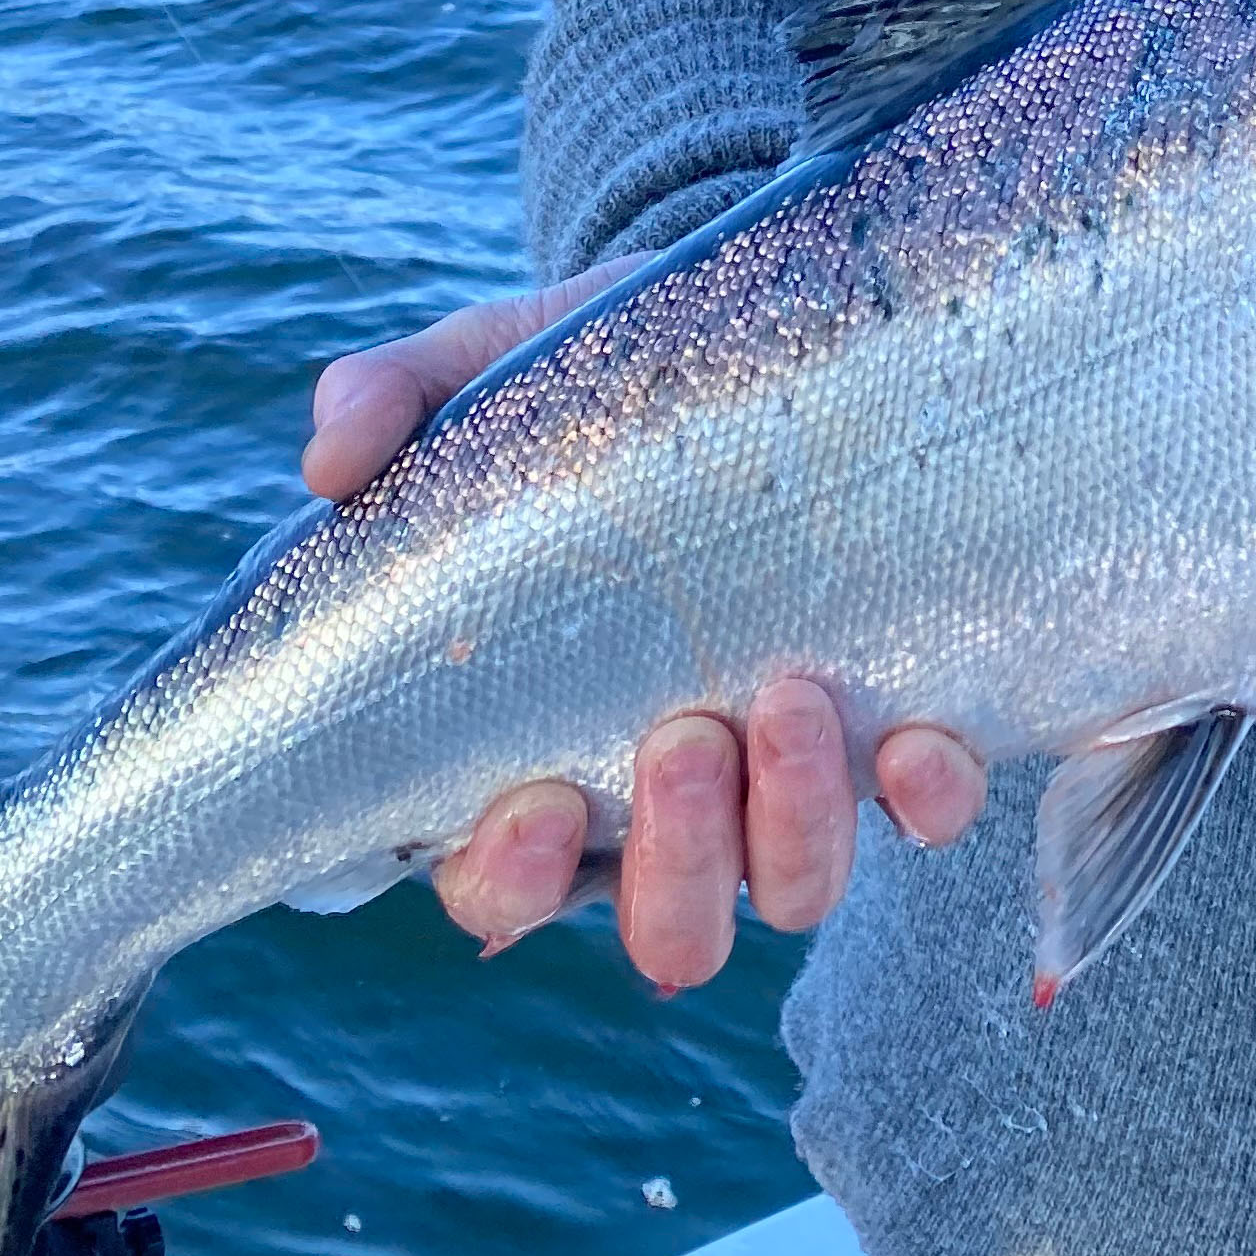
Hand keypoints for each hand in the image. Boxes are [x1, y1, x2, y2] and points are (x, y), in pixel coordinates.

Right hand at [303, 274, 987, 985]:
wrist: (742, 329)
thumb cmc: (589, 386)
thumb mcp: (485, 373)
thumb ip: (394, 403)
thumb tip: (330, 454)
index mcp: (541, 750)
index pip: (504, 884)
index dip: (513, 879)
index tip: (534, 801)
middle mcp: (667, 798)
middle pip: (669, 926)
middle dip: (680, 861)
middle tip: (685, 736)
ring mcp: (787, 775)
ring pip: (792, 893)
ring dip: (796, 829)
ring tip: (794, 697)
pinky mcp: (895, 723)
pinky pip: (923, 813)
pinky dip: (925, 797)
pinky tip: (918, 736)